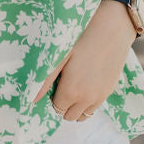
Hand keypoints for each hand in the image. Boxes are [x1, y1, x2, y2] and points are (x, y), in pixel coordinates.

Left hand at [29, 0, 133, 118]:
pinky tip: (85, 83)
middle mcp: (86, 99)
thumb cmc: (81, 37)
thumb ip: (45, 80)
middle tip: (61, 85)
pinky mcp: (109, 90)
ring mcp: (99, 97)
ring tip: (73, 86)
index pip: (55, 108)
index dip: (51, 97)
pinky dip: (87, 102)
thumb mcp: (60, 56)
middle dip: (62, 105)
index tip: (52, 84)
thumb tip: (31, 100)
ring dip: (76, 106)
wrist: (112, 28)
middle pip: (68, 115)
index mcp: (70, 91)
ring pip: (83, 115)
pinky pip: (94, 107)